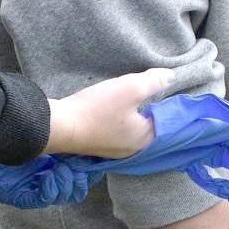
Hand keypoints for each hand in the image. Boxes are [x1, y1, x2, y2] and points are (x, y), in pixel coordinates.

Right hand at [45, 68, 173, 157]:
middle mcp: (133, 149)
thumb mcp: (131, 88)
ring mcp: (114, 150)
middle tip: (145, 89)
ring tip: (129, 96)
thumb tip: (171, 77)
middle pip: (150, 123)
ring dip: (133, 112)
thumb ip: (154, 82)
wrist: (56, 126)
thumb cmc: (97, 108)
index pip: (167, 119)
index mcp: (146, 139)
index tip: (160, 87)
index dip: (165, 101)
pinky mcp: (98, 145)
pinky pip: (117, 130)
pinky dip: (119, 119)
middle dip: (149, 106)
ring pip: (133, 127)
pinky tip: (113, 109)